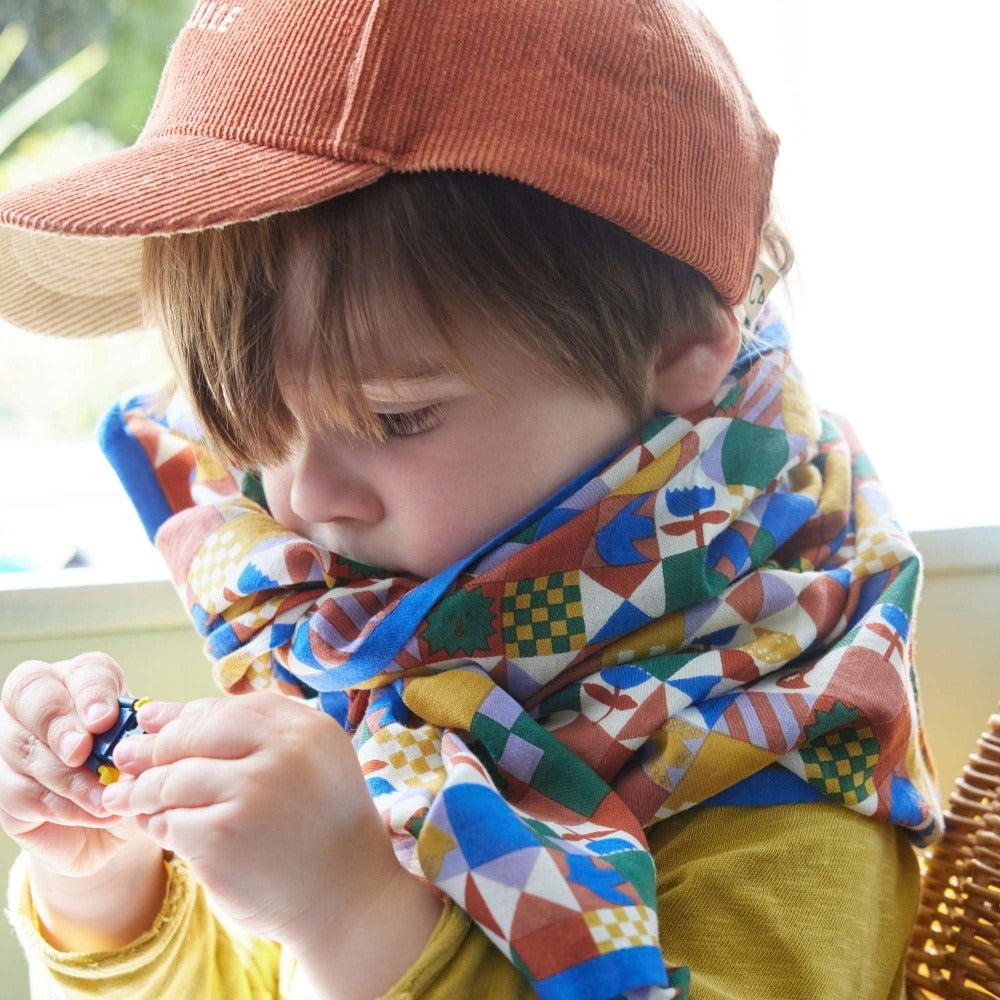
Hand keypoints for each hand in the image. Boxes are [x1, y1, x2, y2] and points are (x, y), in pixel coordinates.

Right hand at [0, 652, 142, 877]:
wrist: (119, 824)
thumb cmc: (134, 775)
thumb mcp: (146, 752)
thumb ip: (140, 736)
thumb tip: (141, 735)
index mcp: (84, 681)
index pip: (83, 671)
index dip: (92, 692)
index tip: (104, 719)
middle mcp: (42, 700)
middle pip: (32, 694)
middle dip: (59, 725)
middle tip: (81, 752)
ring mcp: (14, 740)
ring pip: (25, 747)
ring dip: (68, 777)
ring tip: (104, 799)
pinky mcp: (3, 786)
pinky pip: (18, 791)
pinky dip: (59, 805)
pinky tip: (90, 813)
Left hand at [104, 692, 409, 942]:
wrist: (347, 897)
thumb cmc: (320, 828)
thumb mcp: (306, 765)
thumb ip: (249, 736)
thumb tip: (159, 714)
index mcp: (308, 729)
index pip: (230, 708)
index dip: (187, 716)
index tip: (156, 725)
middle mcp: (283, 753)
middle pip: (195, 734)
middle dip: (156, 748)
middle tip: (130, 759)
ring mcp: (252, 793)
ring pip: (173, 778)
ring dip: (144, 789)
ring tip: (133, 798)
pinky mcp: (222, 838)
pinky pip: (169, 821)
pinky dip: (154, 824)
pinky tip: (155, 827)